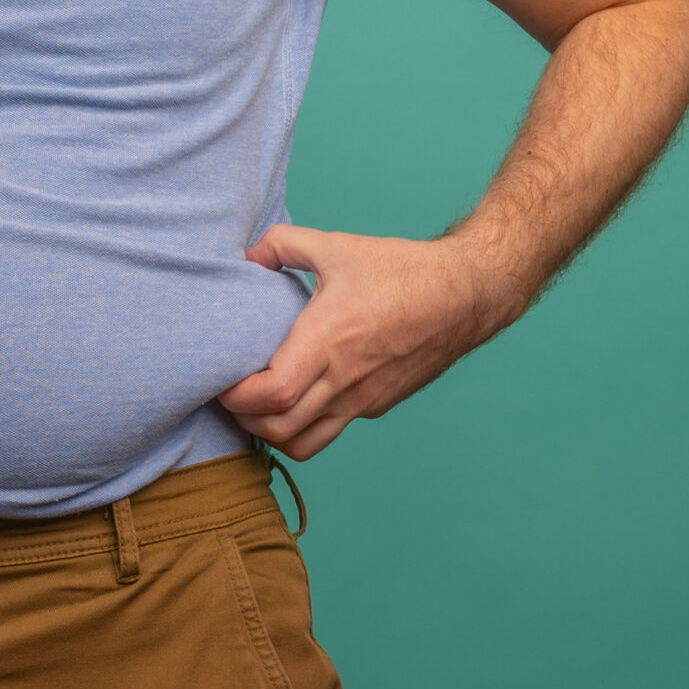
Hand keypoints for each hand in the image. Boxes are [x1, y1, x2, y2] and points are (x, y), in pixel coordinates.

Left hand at [218, 225, 519, 459]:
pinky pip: (332, 429)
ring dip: (273, 434)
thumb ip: (283, 245)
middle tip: (229, 397)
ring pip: (306, 444)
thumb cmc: (402, 271)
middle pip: (280, 430)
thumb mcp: (336, 246)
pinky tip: (297, 398)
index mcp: (329, 341)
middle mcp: (344, 380)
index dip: (238, 397)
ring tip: (258, 407)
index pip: (274, 394)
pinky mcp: (378, 404)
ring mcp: (363, 399)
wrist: (466, 295)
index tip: (222, 381)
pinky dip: (304, 426)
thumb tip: (248, 254)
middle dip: (245, 421)